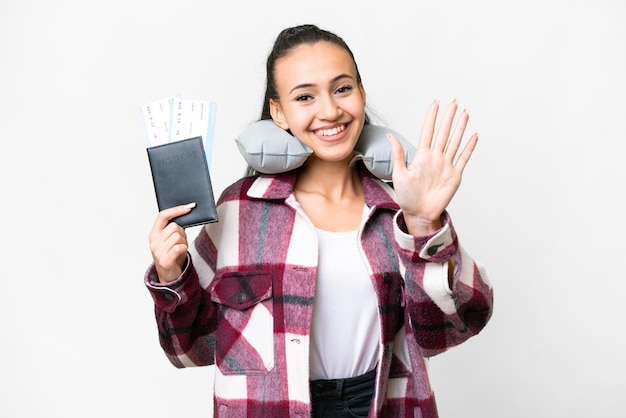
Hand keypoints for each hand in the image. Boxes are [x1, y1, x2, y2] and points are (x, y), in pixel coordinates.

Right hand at [148, 203, 195, 282]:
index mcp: (154, 234)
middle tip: (181, 241)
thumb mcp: (170, 239)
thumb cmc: (172, 255)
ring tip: (180, 248)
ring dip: (184, 242)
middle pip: (174, 226)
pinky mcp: (165, 260)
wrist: (169, 275)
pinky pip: (179, 247)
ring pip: (178, 236)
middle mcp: (154, 241)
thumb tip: (186, 213)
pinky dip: (184, 249)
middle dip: (182, 233)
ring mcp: (158, 251)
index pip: (163, 216)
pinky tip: (181, 253)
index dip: (177, 210)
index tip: (189, 206)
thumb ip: (174, 228)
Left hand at [388, 99, 477, 235]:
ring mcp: (446, 165)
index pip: (428, 131)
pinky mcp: (455, 175)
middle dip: (449, 117)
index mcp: (421, 156)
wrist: (419, 213)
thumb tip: (390, 136)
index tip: (436, 103)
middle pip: (444, 133)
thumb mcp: (399, 174)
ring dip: (460, 128)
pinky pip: (464, 158)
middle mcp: (435, 158)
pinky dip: (469, 147)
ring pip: (455, 142)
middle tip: (455, 102)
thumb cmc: (407, 197)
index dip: (432, 117)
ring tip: (465, 113)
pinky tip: (474, 136)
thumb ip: (398, 154)